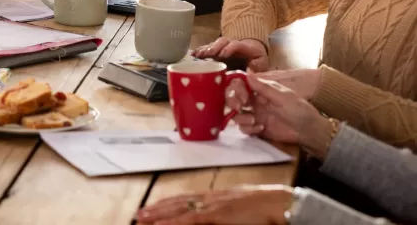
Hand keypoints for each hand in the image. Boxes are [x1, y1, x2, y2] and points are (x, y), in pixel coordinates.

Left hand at [137, 186, 293, 223]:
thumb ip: (224, 211)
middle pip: (177, 202)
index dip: (167, 203)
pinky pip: (190, 218)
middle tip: (139, 214)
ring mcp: (213, 205)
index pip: (185, 198)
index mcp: (216, 196)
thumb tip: (213, 216)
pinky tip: (160, 224)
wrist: (280, 202)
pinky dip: (173, 221)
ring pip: (179, 209)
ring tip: (142, 219)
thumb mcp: (239, 208)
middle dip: (157, 209)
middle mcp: (210, 197)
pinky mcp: (218, 214)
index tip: (152, 207)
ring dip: (159, 215)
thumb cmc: (266, 207)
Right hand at [194, 37, 268, 71]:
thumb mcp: (261, 64)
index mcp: (244, 47)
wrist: (252, 53)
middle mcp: (231, 45)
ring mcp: (222, 47)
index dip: (229, 48)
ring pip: (213, 44)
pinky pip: (207, 49)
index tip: (223, 55)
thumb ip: (257, 67)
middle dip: (214, 47)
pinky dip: (200, 51)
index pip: (236, 44)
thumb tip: (249, 71)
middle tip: (207, 54)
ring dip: (205, 49)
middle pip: (222, 42)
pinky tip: (192, 55)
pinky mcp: (215, 52)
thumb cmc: (256, 60)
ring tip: (197, 55)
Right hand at [232, 73, 333, 157]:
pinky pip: (243, 128)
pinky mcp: (256, 128)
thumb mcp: (283, 97)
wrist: (309, 131)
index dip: (234, 89)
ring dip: (241, 118)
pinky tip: (261, 128)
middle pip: (232, 98)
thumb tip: (247, 73)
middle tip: (239, 108)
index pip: (239, 84)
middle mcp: (254, 100)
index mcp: (260, 89)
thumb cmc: (299, 110)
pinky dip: (249, 129)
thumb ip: (264, 87)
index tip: (240, 97)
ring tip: (254, 121)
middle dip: (231, 102)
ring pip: (235, 114)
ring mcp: (254, 114)